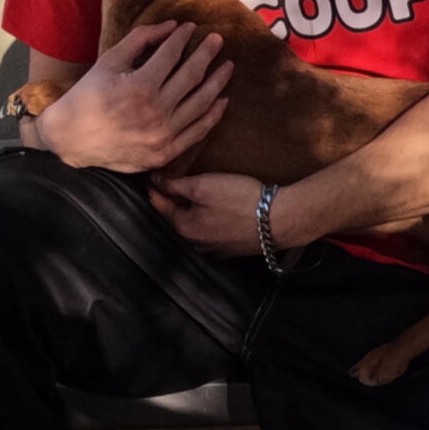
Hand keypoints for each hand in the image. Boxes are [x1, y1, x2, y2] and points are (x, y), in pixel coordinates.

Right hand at [34, 21, 230, 171]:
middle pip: (192, 76)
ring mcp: (162, 135)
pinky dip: (212, 115)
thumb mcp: (110, 60)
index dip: (182, 38)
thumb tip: (171, 26)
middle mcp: (155, 112)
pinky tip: (222, 99)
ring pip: (200, 104)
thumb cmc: (88, 95)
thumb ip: (141, 39)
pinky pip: (196, 132)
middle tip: (217, 39)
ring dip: (218, 82)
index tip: (190, 27)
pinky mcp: (164, 152)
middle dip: (207, 54)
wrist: (71, 139)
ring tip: (228, 65)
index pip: (171, 55)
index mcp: (140, 86)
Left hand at [149, 172, 265, 255]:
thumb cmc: (239, 199)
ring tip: (191, 198)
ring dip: (191, 214)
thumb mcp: (203, 186)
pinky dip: (208, 222)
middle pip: (178, 220)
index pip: (161, 207)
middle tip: (167, 186)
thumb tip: (154, 182)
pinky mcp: (232, 250)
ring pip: (195, 229)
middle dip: (172, 204)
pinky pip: (213, 234)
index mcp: (185, 228)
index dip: (155, 190)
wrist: (279, 220)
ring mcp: (215, 251)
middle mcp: (197, 245)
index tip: (149, 178)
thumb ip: (176, 186)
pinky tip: (216, 213)